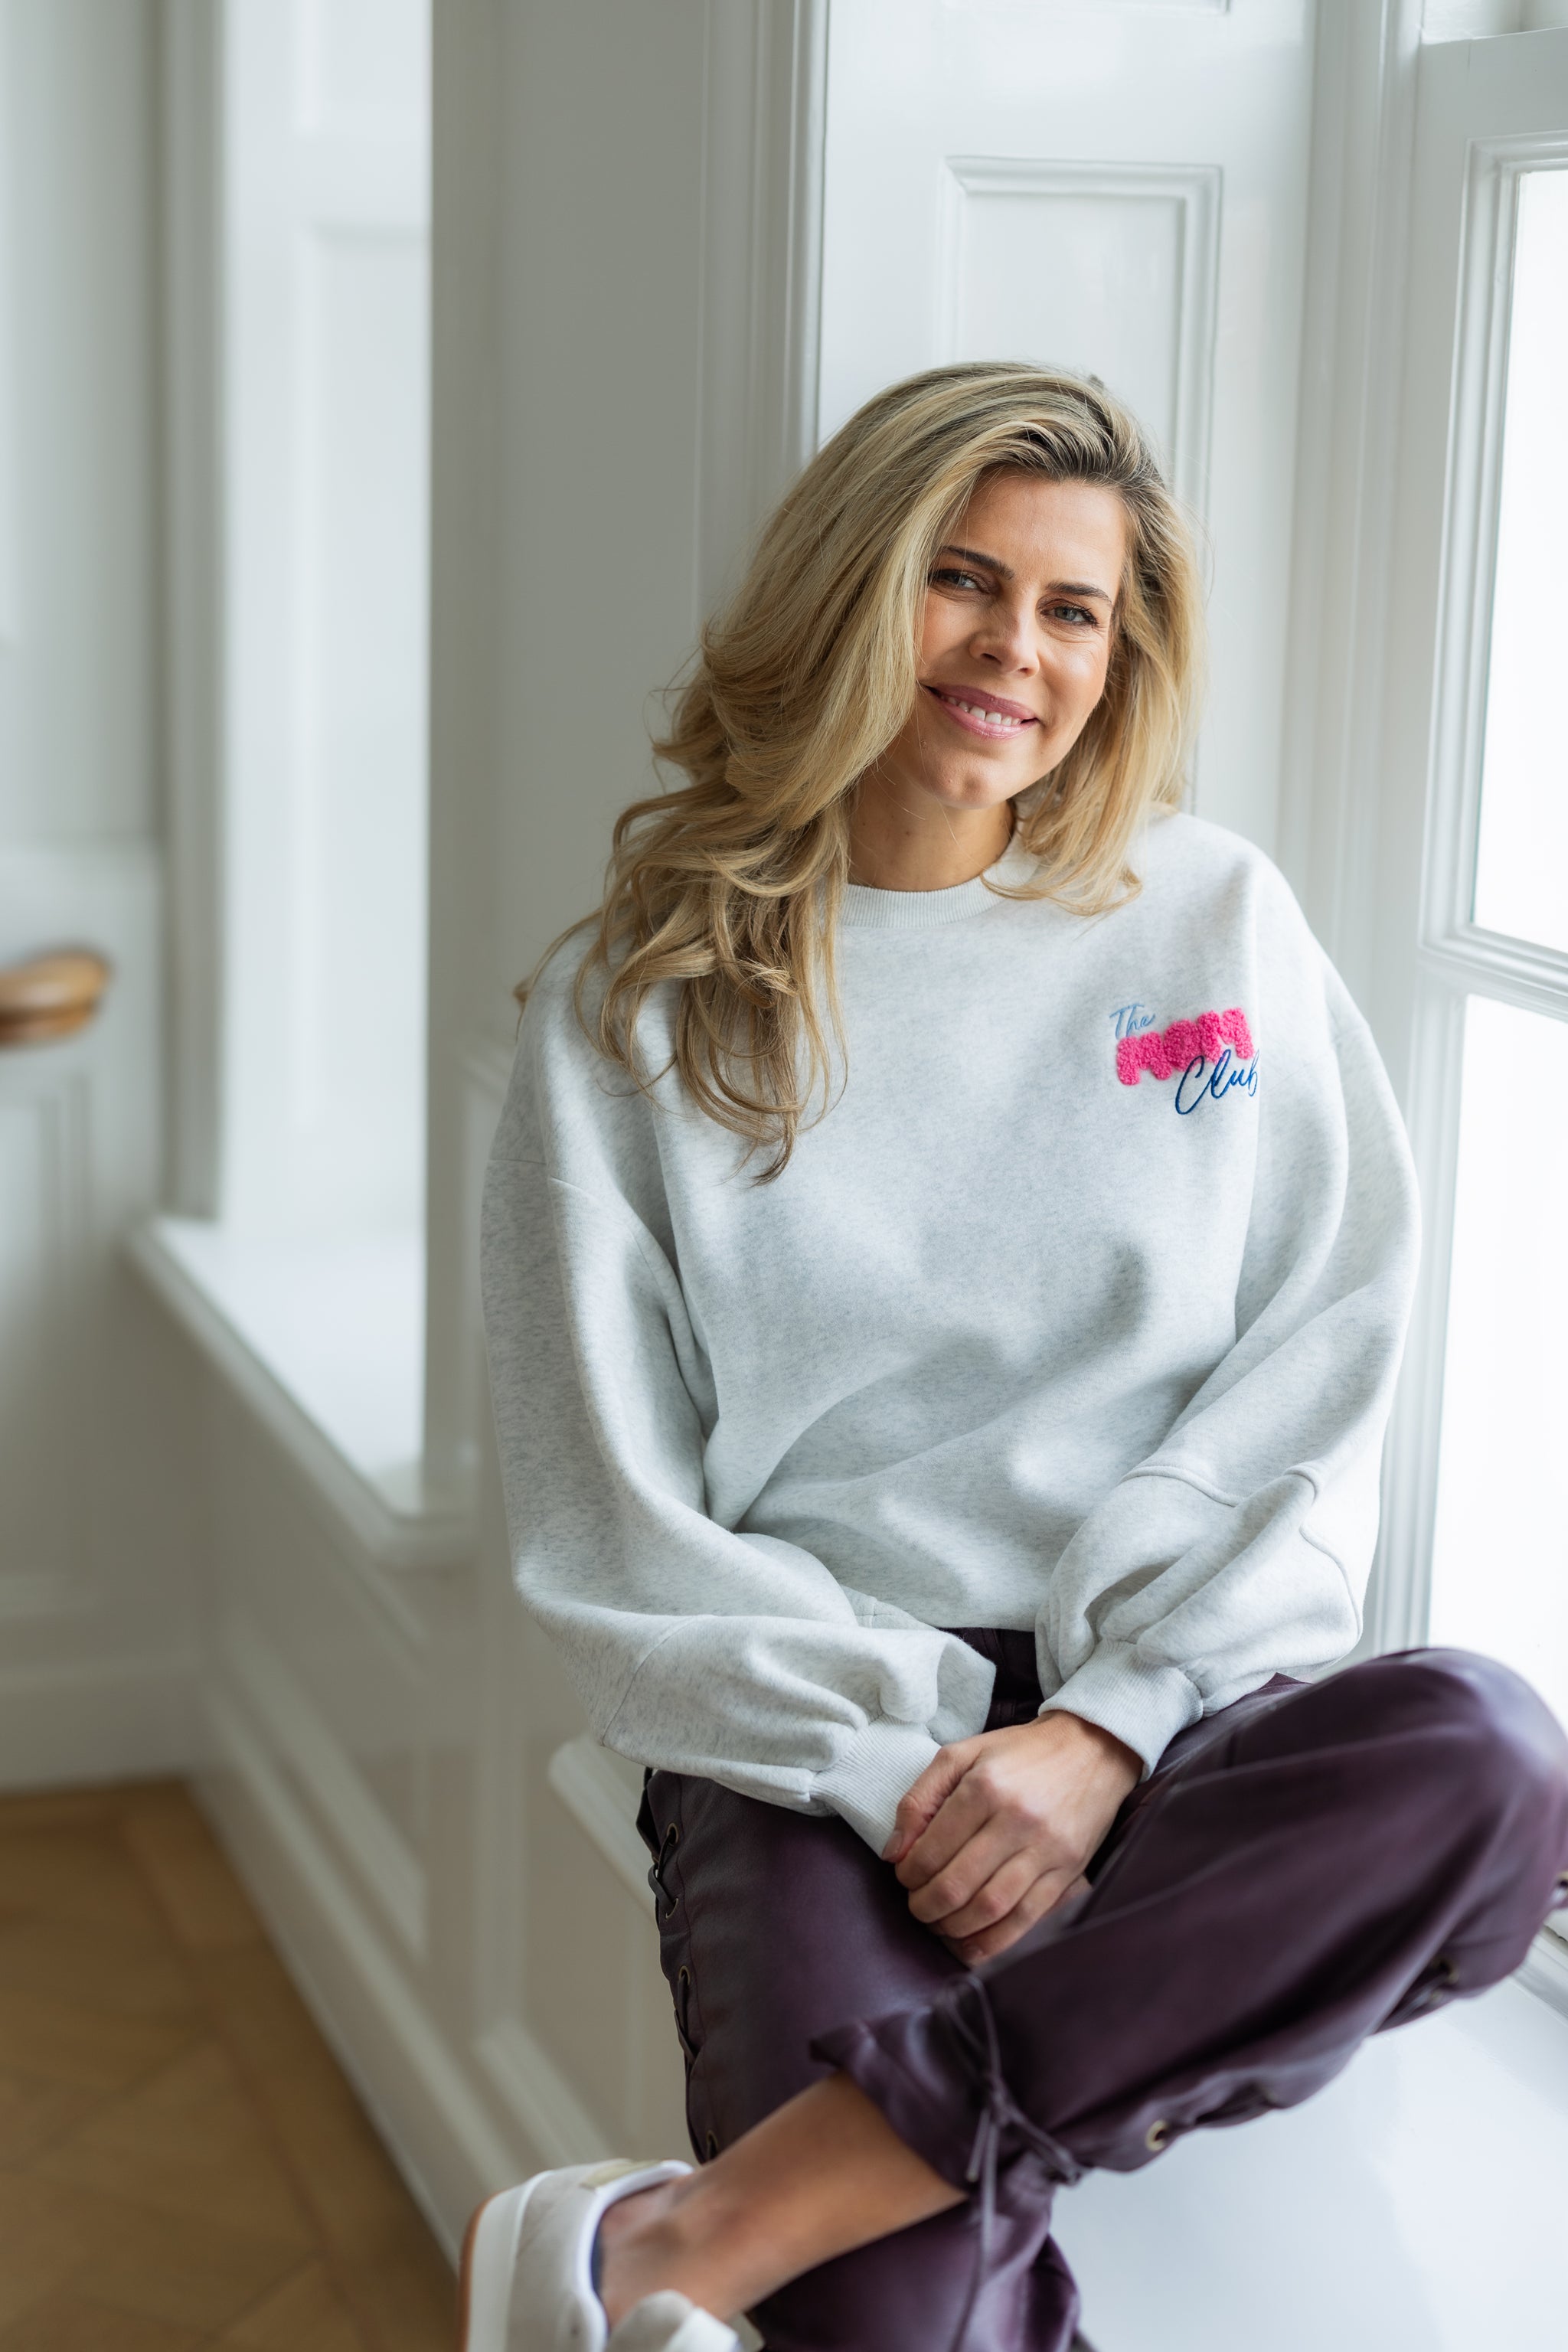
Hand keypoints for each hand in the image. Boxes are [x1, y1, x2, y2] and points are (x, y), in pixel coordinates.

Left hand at [884, 1712, 1140, 1964]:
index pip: (932, 1849)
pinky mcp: (1069, 1871)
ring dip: (955, 1928)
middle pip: (957, 1885)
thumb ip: (920, 1799)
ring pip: (991, 1909)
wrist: (1091, 1749)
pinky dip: (995, 1942)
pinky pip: (1027, 1920)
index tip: (904, 1876)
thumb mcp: (961, 1755)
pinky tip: (973, 1944)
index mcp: (984, 1788)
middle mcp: (1016, 1820)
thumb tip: (894, 1853)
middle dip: (926, 1907)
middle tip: (917, 1906)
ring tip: (940, 1924)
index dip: (909, 1874)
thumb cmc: (1019, 1753)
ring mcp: (1046, 1849)